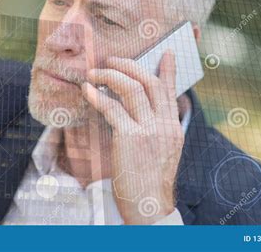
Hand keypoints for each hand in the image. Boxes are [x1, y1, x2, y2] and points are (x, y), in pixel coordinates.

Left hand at [81, 50, 183, 223]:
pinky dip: (97, 96)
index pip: (171, 91)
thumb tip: (144, 112)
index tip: (165, 53)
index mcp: (173, 128)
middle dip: (129, 66)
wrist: (149, 208)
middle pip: (150, 82)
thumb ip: (157, 129)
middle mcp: (164, 125)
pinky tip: (87, 91)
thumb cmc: (150, 182)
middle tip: (113, 61)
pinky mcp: (130, 138)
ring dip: (110, 76)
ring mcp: (149, 130)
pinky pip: (112, 108)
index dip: (168, 69)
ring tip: (95, 73)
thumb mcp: (163, 152)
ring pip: (131, 88)